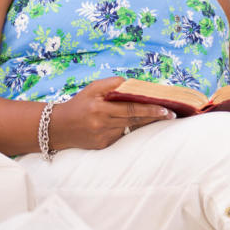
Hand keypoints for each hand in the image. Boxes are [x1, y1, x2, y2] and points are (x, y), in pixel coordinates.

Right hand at [50, 77, 174, 150]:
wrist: (58, 127)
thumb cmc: (79, 103)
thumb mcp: (93, 88)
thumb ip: (113, 83)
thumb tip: (134, 83)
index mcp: (100, 109)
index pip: (131, 109)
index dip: (150, 109)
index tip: (166, 109)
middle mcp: (102, 124)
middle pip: (134, 120)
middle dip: (154, 116)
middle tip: (172, 114)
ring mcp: (103, 137)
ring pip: (130, 128)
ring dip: (145, 122)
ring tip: (161, 117)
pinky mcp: (103, 146)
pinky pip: (121, 136)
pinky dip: (130, 129)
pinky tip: (138, 124)